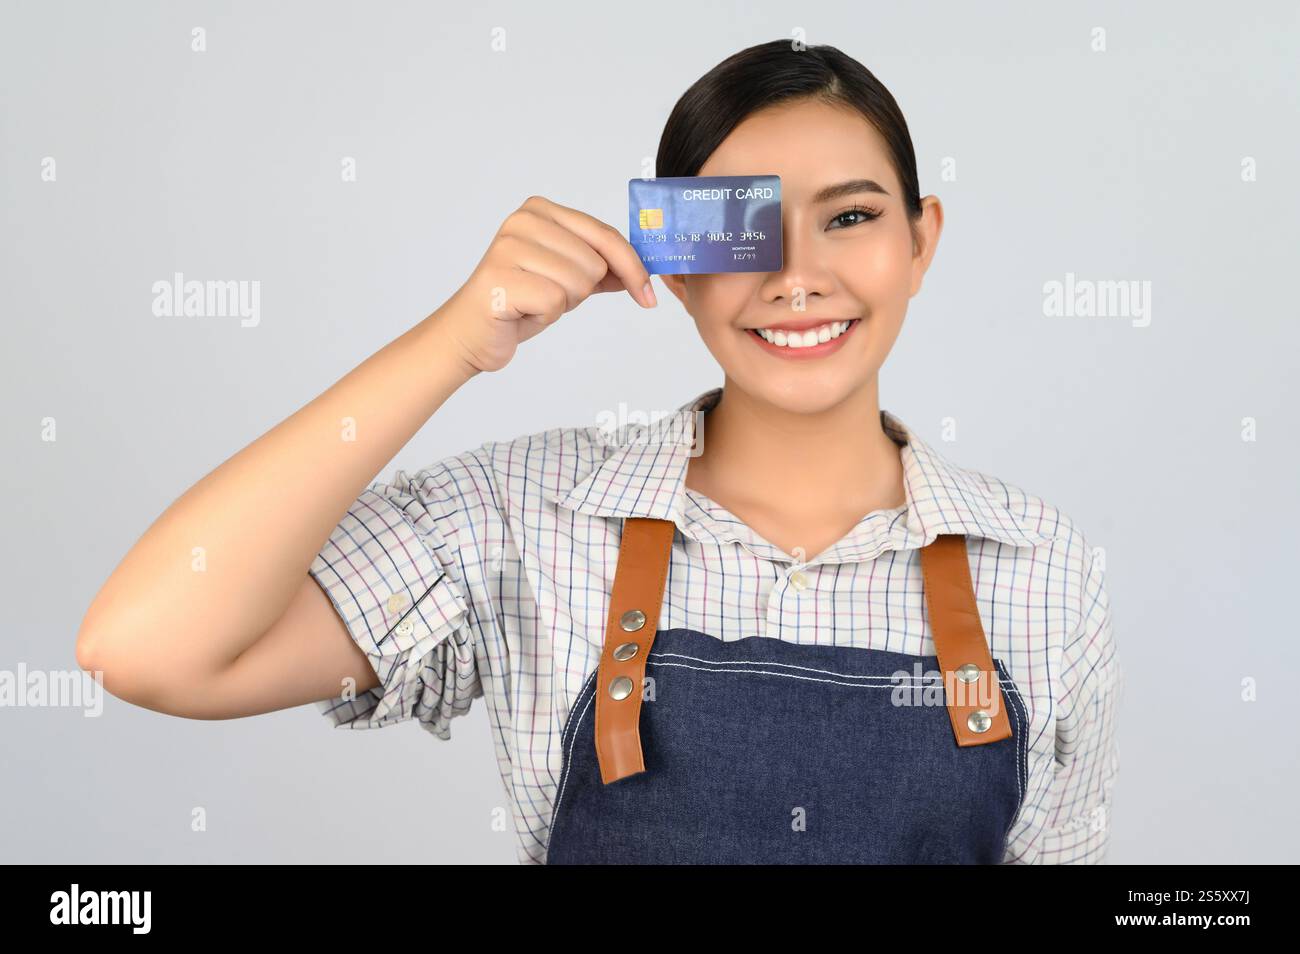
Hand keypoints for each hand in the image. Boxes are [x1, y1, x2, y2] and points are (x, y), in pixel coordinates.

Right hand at [433, 194, 656, 373]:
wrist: (470, 334)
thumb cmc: (518, 303)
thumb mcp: (566, 279)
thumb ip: (600, 269)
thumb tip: (640, 271)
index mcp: (540, 211)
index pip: (604, 234)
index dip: (632, 267)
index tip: (647, 294)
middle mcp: (522, 221)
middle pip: (595, 261)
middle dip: (582, 289)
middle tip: (549, 295)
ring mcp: (508, 247)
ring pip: (579, 282)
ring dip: (563, 302)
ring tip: (534, 301)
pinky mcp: (501, 278)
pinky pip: (555, 301)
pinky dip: (546, 315)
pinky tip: (522, 311)